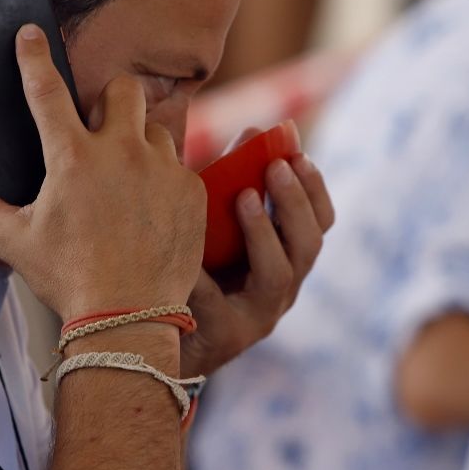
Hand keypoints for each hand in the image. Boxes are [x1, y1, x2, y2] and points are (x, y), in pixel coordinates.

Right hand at [0, 26, 205, 333]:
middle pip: (123, 89)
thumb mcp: (14, 243)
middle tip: (98, 127)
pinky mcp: (192, 191)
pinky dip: (164, 179)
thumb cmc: (69, 279)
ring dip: (139, 142)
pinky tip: (149, 208)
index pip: (47, 90)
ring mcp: (163, 169)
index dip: (35, 56)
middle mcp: (121, 152)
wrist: (129, 318)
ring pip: (156, 128)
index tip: (31, 33)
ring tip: (126, 178)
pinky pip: (179, 167)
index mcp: (72, 158)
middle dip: (110, 99)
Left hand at [179, 134, 333, 379]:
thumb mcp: (210, 225)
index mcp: (284, 261)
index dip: (315, 189)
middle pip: (309, 247)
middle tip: (276, 166)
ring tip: (246, 196)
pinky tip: (191, 255)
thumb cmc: (183, 271)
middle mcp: (280, 292)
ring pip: (280, 275)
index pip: (320, 224)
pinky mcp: (227, 338)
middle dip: (296, 203)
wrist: (148, 341)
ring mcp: (257, 318)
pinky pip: (220, 302)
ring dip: (266, 232)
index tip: (298, 153)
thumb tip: (255, 127)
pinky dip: (207, 275)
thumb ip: (232, 181)